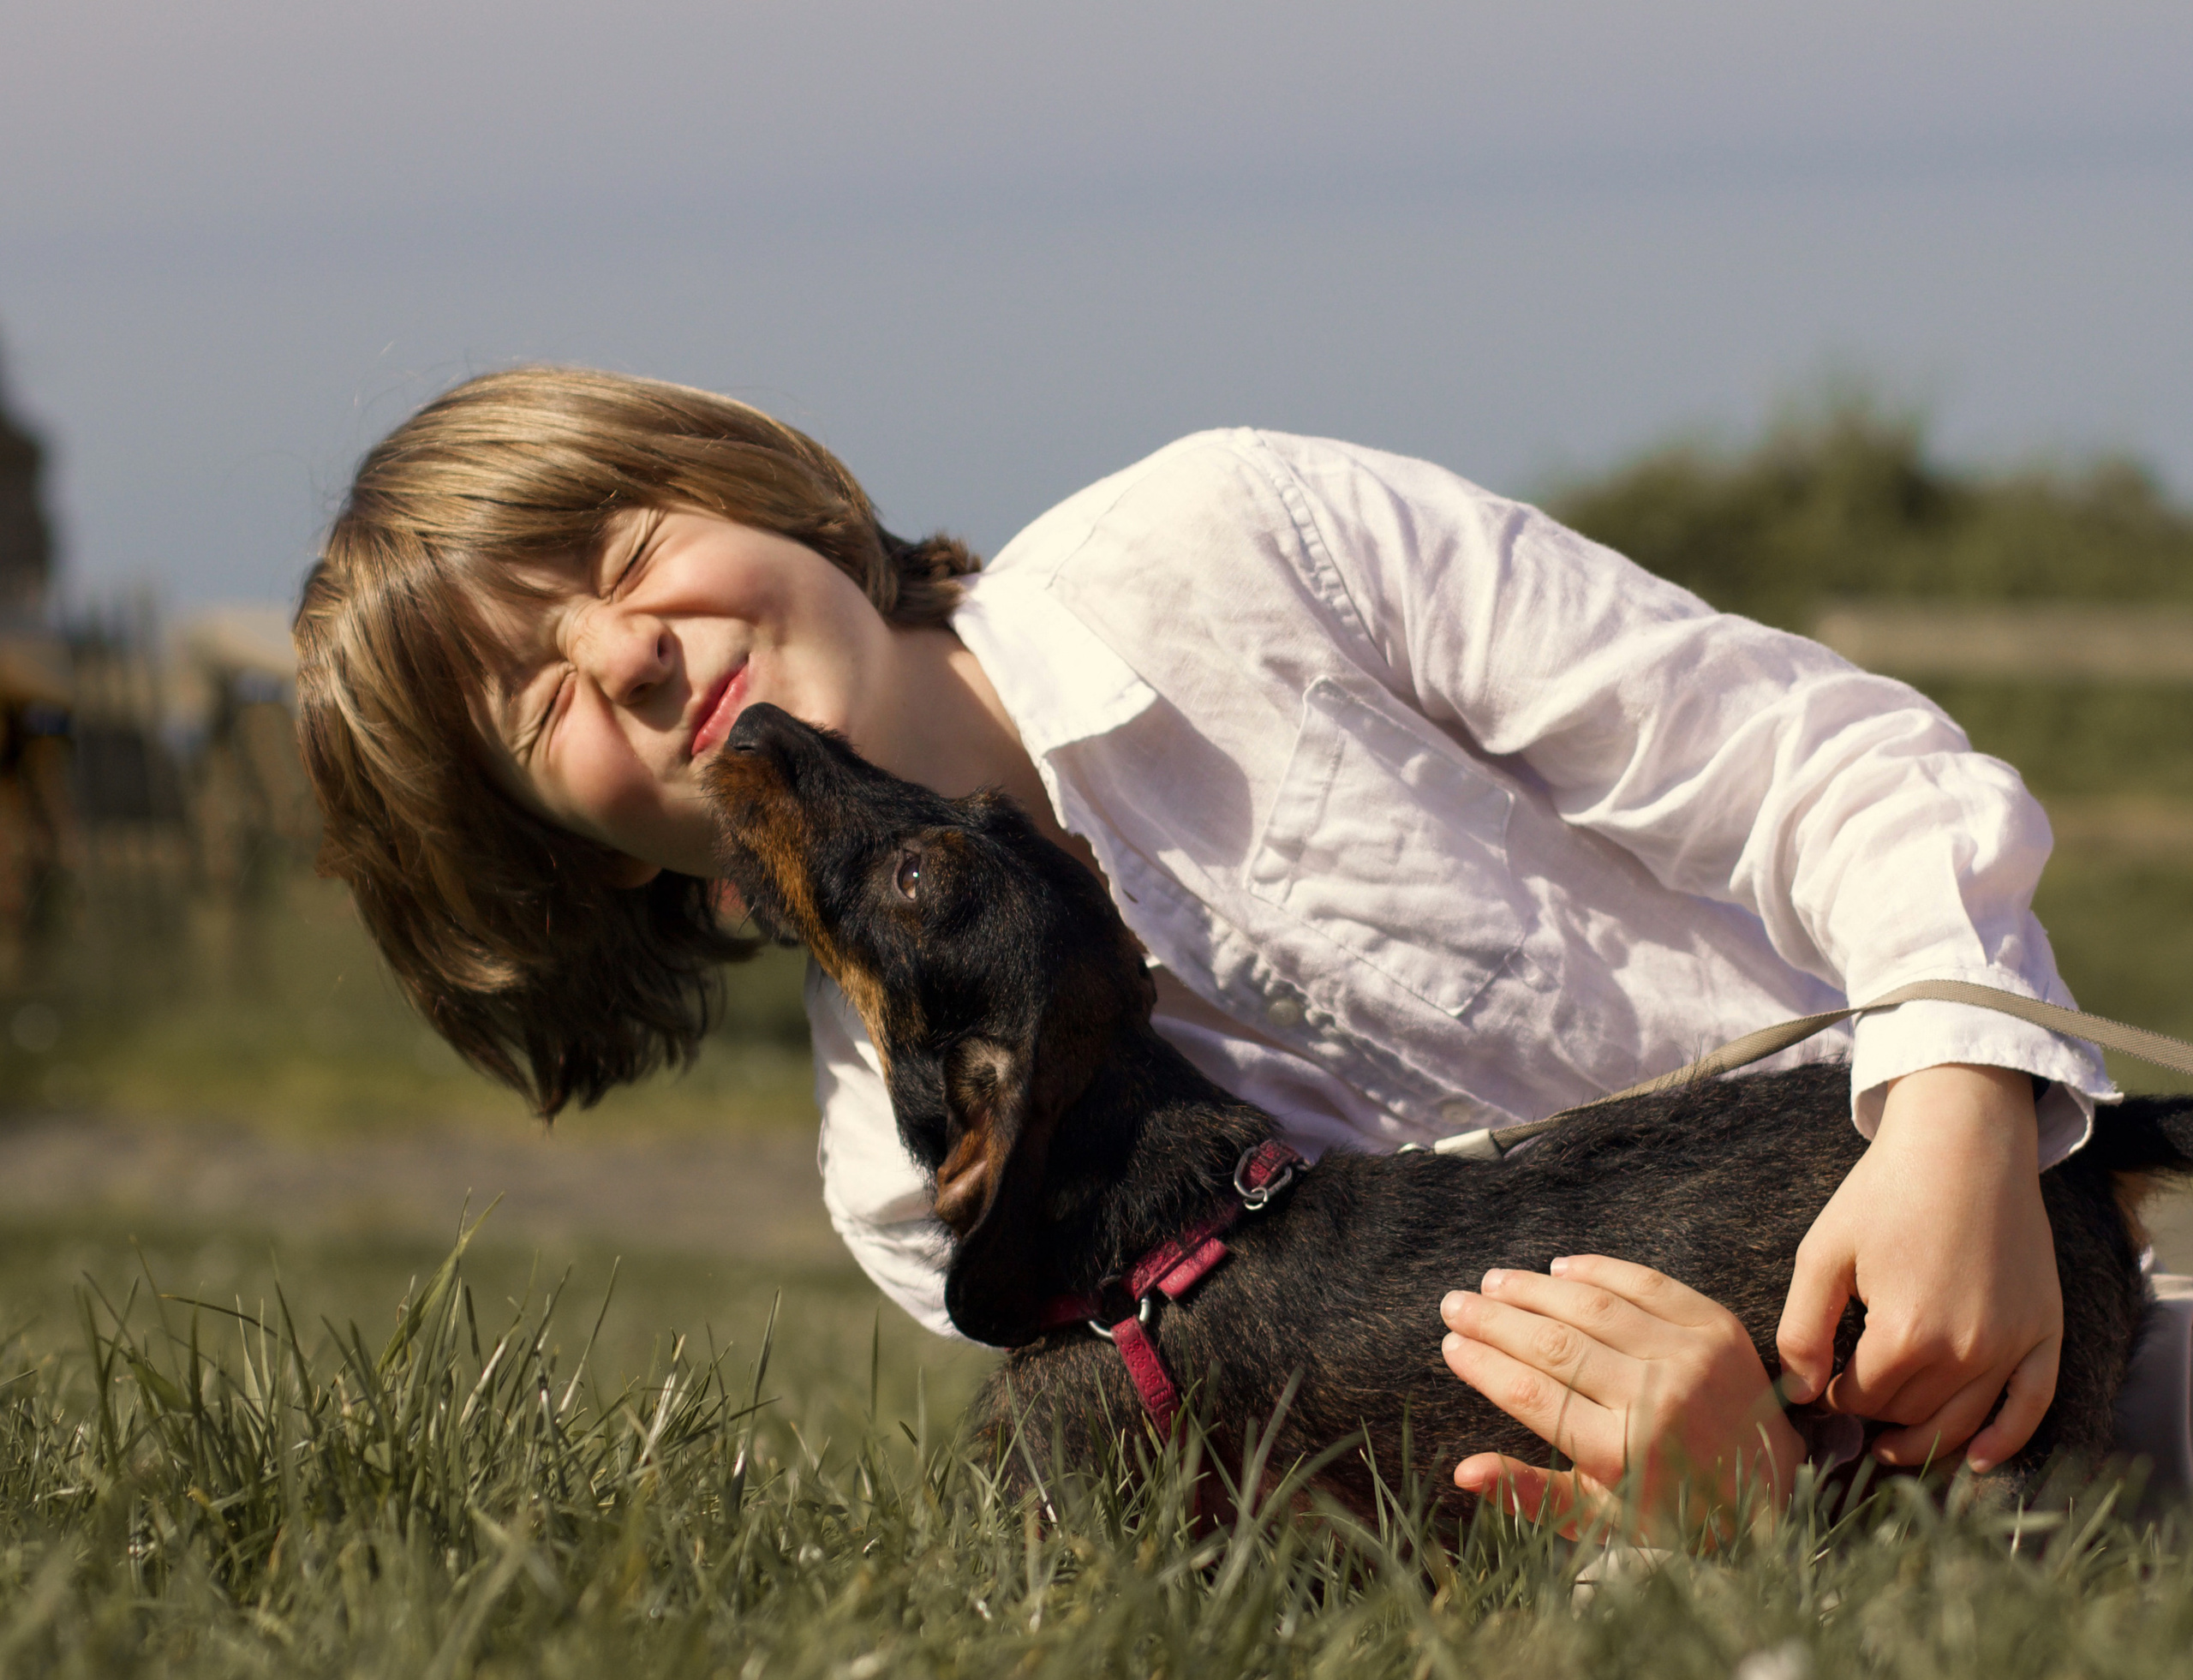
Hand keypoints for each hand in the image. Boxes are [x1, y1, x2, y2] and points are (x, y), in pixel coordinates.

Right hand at [1441, 1255, 1803, 1537]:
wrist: (1776, 1487)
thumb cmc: (1675, 1510)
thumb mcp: (1601, 1519)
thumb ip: (1530, 1495)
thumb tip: (1461, 1472)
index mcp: (1624, 1454)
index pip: (1534, 1397)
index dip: (1485, 1366)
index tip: (1450, 1347)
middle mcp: (1658, 1399)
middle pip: (1555, 1346)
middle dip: (1494, 1321)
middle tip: (1454, 1305)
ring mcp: (1691, 1357)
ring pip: (1593, 1308)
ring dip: (1534, 1289)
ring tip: (1494, 1282)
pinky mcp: (1717, 1326)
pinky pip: (1645, 1283)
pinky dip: (1598, 1271)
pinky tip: (1559, 1267)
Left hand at [1775, 1063, 2057, 1472]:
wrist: (1964, 1145)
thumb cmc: (1885, 1193)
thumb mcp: (1823, 1253)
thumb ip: (1801, 1328)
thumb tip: (1796, 1393)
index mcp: (1906, 1334)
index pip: (1860, 1398)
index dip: (1834, 1397)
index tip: (1821, 1386)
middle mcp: (1966, 1351)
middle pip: (1909, 1415)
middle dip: (1874, 1417)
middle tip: (1851, 1411)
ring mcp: (2013, 1345)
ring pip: (1963, 1424)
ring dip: (1925, 1443)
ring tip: (1891, 1447)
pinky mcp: (2045, 1331)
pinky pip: (2031, 1407)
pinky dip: (2007, 1441)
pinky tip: (1978, 1461)